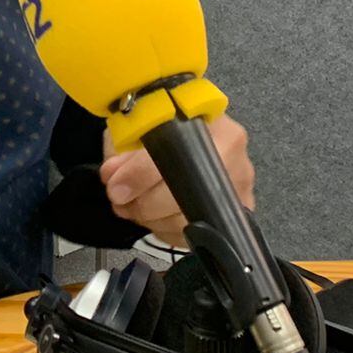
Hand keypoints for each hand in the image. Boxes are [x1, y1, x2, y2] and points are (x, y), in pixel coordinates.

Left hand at [99, 113, 253, 248]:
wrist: (189, 132)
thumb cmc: (159, 126)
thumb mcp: (135, 127)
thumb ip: (122, 150)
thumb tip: (112, 177)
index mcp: (208, 120)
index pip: (175, 154)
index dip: (140, 174)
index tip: (116, 187)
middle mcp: (233, 153)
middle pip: (186, 194)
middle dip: (143, 204)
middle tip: (121, 201)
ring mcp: (240, 185)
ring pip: (190, 219)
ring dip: (152, 219)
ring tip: (134, 208)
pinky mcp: (240, 212)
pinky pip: (196, 233)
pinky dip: (167, 230)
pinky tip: (156, 215)